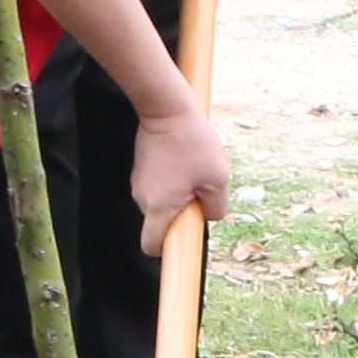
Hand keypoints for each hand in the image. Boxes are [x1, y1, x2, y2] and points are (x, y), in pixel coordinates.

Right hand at [130, 100, 234, 237]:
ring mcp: (139, 184)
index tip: (185, 239)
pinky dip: (172, 182)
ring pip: (162, 204)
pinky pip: (159, 187)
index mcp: (159, 207)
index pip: (152, 246)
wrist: (167, 108)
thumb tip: (209, 217)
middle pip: (161, 224)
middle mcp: (143, 199)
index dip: (168, 249)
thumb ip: (216, 207)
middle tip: (199, 193)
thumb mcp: (218, 179)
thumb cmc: (193, 142)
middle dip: (181, 216)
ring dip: (179, 196)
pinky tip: (184, 160)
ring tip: (194, 171)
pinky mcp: (141, 170)